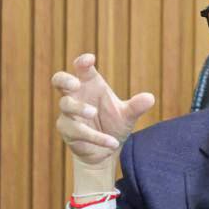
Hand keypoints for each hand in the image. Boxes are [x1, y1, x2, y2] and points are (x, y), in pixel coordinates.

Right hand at [52, 54, 155, 168]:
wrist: (107, 149)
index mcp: (89, 84)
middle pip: (59, 80)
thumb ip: (135, 106)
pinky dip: (96, 137)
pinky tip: (113, 143)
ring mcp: (69, 113)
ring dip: (80, 108)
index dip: (82, 62)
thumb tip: (150, 98)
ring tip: (93, 112)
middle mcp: (76, 95)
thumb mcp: (127, 115)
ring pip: (66, 105)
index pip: (81, 68)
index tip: (90, 59)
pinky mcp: (67, 130)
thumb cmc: (114, 124)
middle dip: (65, 79)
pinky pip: (78, 131)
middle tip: (76, 84)